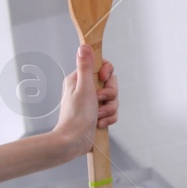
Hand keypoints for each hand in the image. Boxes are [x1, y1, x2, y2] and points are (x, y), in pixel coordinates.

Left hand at [50, 45, 118, 159]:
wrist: (73, 141)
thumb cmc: (76, 115)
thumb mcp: (83, 87)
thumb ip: (86, 67)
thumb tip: (84, 46)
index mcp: (79, 80)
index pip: (101, 67)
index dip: (107, 72)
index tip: (104, 79)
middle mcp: (85, 90)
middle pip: (111, 83)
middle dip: (110, 94)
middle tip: (100, 100)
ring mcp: (92, 103)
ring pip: (113, 99)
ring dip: (109, 108)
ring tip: (98, 115)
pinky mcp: (97, 115)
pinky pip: (112, 112)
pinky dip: (109, 118)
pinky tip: (99, 123)